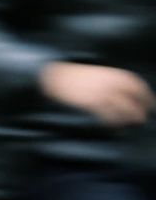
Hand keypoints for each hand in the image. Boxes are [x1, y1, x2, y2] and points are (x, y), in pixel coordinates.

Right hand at [38, 62, 154, 127]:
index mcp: (109, 74)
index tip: (149, 103)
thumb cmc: (72, 77)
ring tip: (132, 124)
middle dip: (141, 108)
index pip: (134, 83)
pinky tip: (113, 126)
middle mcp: (107, 83)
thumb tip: (121, 92)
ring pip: (123, 108)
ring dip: (130, 117)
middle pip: (132, 96)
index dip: (145, 94)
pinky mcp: (91, 104)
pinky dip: (113, 122)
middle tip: (143, 117)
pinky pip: (107, 116)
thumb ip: (107, 80)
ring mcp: (100, 94)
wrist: (54, 78)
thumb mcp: (93, 74)